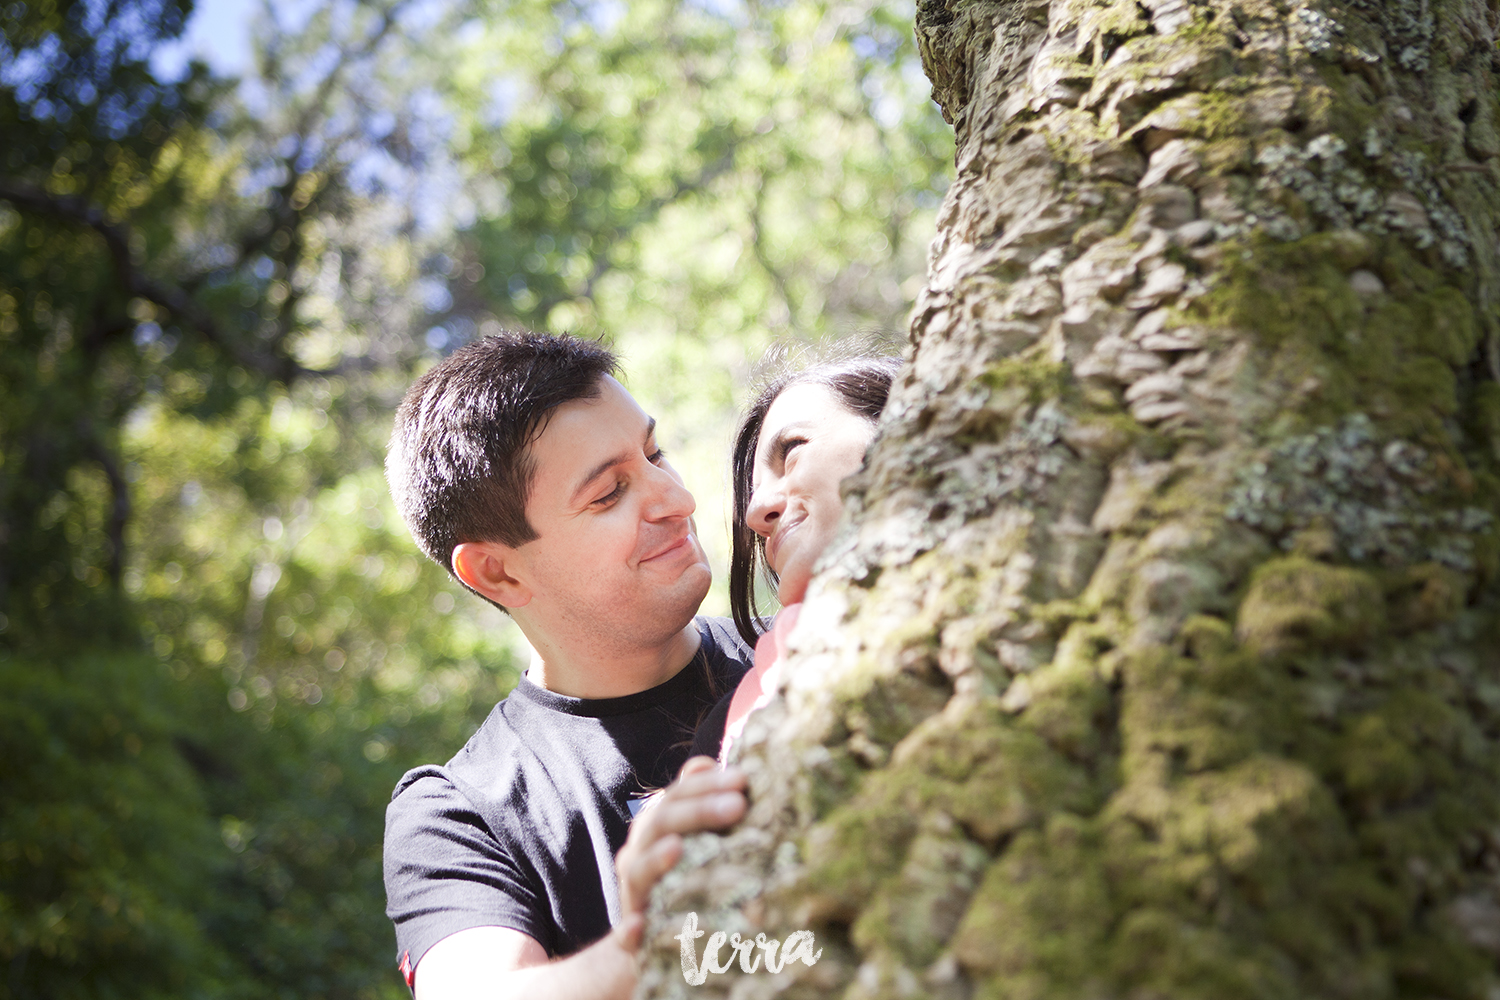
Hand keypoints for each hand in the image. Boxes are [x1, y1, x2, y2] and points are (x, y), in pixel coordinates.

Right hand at [614, 756, 746, 922]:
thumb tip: (704, 762)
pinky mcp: (632, 937)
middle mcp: (639, 855)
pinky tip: (637, 927)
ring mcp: (633, 894)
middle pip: (660, 823)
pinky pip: (625, 935)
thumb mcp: (693, 837)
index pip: (676, 795)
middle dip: (698, 811)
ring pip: (638, 871)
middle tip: (738, 805)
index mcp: (655, 828)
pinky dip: (628, 930)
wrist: (654, 936)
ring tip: (678, 848)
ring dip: (656, 859)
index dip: (706, 784)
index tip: (743, 779)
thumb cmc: (685, 876)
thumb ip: (697, 801)